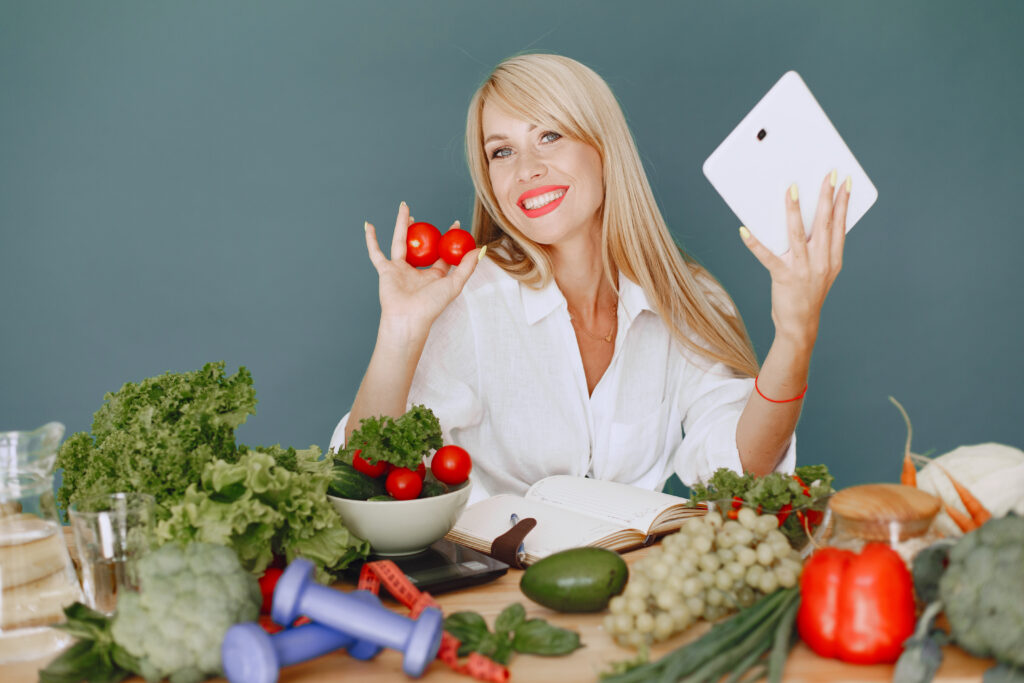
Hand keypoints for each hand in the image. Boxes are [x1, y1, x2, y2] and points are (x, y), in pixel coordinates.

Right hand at [364, 201, 482, 339]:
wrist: (408, 318)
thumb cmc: (432, 305)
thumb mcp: (454, 284)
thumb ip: (467, 266)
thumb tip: (480, 248)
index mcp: (433, 275)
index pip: (442, 252)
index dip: (448, 237)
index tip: (455, 223)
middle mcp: (416, 271)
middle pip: (419, 244)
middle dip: (421, 229)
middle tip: (424, 216)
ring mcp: (400, 270)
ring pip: (400, 241)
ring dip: (401, 224)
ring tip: (404, 207)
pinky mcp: (386, 271)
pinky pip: (376, 253)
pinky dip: (371, 240)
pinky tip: (368, 225)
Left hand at [740, 171, 850, 346]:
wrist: (800, 325)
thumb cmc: (808, 294)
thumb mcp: (822, 271)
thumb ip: (820, 249)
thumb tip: (809, 220)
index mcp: (833, 259)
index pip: (840, 226)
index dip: (843, 203)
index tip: (844, 182)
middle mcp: (821, 262)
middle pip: (824, 224)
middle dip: (826, 197)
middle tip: (827, 175)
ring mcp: (803, 270)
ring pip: (798, 234)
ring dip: (795, 210)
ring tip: (792, 189)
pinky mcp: (783, 277)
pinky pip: (767, 257)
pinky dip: (755, 243)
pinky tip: (744, 230)